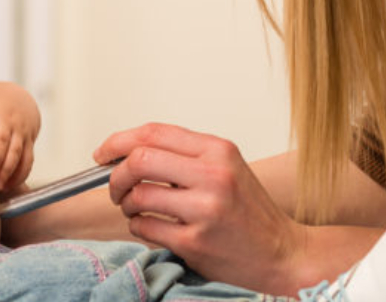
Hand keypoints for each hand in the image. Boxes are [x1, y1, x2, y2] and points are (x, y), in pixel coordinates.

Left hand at [95, 123, 300, 292]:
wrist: (282, 252)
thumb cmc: (250, 212)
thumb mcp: (226, 168)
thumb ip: (184, 156)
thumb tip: (128, 152)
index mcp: (218, 150)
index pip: (154, 133)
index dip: (119, 141)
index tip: (103, 153)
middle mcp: (213, 175)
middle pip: (140, 160)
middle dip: (116, 175)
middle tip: (116, 187)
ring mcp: (205, 209)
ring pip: (139, 196)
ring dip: (127, 205)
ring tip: (136, 210)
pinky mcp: (196, 241)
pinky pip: (146, 227)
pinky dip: (138, 227)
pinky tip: (150, 227)